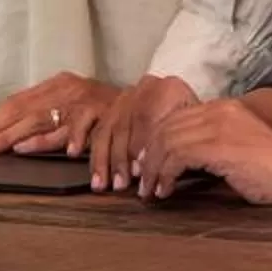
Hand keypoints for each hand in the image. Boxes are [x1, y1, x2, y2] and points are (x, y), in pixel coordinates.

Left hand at [0, 72, 119, 159]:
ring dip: (11, 138)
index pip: (14, 104)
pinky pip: (71, 131)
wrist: (144, 100)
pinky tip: (31, 148)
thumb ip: (45, 114)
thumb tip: (10, 136)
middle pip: (20, 112)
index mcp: (54, 86)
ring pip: (38, 121)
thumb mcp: (71, 103)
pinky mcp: (98, 117)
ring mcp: (80, 104)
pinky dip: (50, 139)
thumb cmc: (102, 108)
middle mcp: (64, 91)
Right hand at [84, 74, 197, 192]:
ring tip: (102, 183)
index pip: (149, 118)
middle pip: (127, 124)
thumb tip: (171, 167)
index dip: (142, 148)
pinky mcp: (112, 102)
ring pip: (108, 125)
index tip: (140, 173)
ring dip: (103, 157)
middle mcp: (147, 86)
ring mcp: (127, 93)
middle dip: (121, 158)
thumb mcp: (197, 129)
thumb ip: (183, 143)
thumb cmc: (195, 128)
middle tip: (121, 184)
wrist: (192, 107)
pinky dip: (79, 135)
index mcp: (171, 90)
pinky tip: (74, 152)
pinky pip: (90, 118)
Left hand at [138, 99, 271, 205]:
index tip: (147, 168)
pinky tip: (166, 191)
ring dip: (153, 170)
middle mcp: (217, 110)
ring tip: (151, 192)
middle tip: (142, 184)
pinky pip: (177, 155)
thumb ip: (209, 150)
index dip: (154, 144)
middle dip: (147, 157)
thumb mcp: (236, 150)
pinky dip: (165, 174)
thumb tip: (177, 166)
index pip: (174, 119)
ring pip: (166, 141)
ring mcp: (218, 125)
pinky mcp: (220, 145)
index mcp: (221, 108)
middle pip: (164, 128)